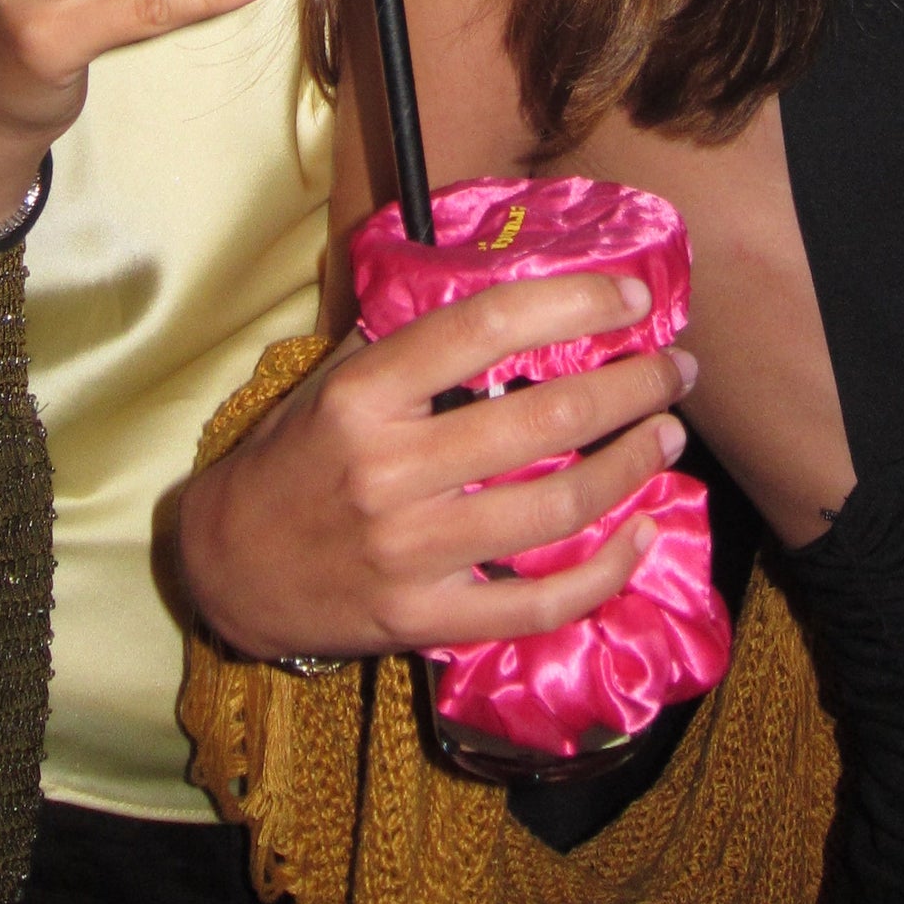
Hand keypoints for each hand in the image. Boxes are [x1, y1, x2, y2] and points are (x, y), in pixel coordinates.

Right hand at [179, 270, 696, 658]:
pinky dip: (604, 571)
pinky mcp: (425, 619)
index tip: (632, 297)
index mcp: (365, 394)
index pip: (484, 328)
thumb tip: (511, 285)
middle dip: (631, 386)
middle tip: (675, 368)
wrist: (228, 568)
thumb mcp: (334, 378)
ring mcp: (410, 552)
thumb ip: (410, 336)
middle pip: (543, 419)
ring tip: (667, 435)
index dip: (572, 304)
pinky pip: (537, 601)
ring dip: (632, 466)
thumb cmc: (295, 456)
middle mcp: (390, 469)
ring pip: (555, 507)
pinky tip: (640, 534)